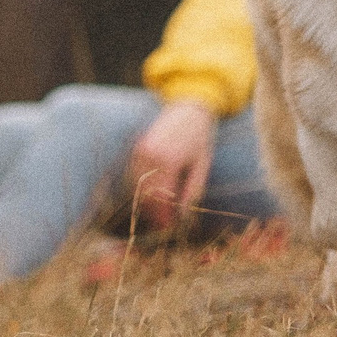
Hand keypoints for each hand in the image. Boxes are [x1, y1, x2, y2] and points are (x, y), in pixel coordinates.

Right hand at [128, 100, 217, 232]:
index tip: (168, 228)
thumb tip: (181, 215)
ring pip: (136, 185)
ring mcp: (140, 150)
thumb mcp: (202, 166)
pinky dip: (140, 187)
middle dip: (152, 212)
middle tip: (163, 224)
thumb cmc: (201, 138)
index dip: (163, 216)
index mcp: (168, 161)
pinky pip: (134, 174)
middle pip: (145, 194)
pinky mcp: (137, 147)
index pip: (161, 198)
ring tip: (158, 212)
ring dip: (145, 201)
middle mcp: (150, 155)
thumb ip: (191, 191)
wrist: (190, 108)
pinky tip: (151, 195)